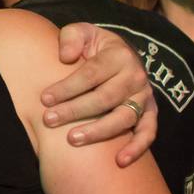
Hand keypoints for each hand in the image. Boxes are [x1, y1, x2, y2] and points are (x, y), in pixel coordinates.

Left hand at [41, 23, 156, 165]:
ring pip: (124, 118)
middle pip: (104, 98)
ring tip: (72, 140)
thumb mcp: (81, 32)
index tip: (44, 99)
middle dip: (74, 110)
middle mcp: (135, 75)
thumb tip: (66, 57)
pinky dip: (137, 148)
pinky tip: (120, 161)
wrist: (119, 55)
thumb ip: (71, 37)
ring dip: (98, 131)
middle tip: (49, 120)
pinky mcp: (149, 112)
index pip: (90, 74)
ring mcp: (144, 96)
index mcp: (118, 55)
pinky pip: (148, 132)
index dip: (67, 87)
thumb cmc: (93, 47)